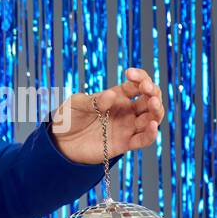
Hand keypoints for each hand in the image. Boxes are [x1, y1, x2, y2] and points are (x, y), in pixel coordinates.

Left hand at [50, 68, 164, 163]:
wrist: (60, 141)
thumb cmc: (68, 118)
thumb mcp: (76, 104)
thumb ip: (92, 101)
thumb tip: (110, 95)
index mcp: (118, 97)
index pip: (136, 84)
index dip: (138, 77)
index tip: (129, 73)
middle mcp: (127, 111)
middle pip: (150, 99)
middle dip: (153, 92)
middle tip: (146, 89)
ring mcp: (127, 127)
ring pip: (151, 118)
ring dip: (156, 110)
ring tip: (152, 103)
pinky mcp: (124, 144)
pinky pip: (143, 140)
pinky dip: (150, 134)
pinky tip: (152, 126)